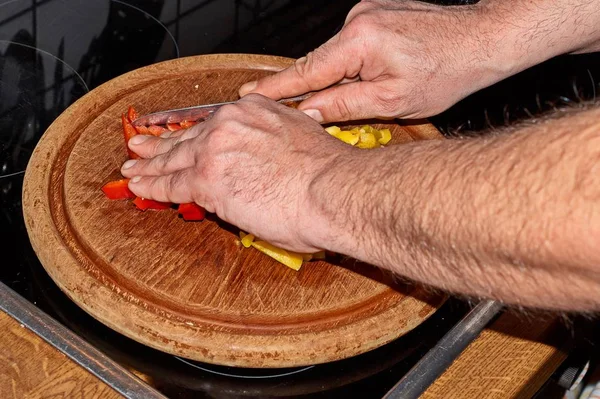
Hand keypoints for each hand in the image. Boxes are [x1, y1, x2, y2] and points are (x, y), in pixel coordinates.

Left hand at [120, 94, 353, 252]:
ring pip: (174, 158)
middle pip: (188, 136)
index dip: (193, 133)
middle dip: (162, 144)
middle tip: (141, 146)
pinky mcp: (206, 180)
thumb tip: (267, 164)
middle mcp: (231, 123)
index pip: (214, 123)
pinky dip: (152, 185)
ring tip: (133, 168)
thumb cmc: (327, 173)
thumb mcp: (299, 141)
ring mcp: (215, 150)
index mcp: (255, 111)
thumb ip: (273, 146)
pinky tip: (140, 186)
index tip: (181, 136)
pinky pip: (171, 183)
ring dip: (150, 164)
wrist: (332, 190)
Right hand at [239, 0, 599, 122]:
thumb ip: (344, 105)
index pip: (305, 71)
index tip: (248, 94)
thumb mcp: (392, 101)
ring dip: (340, 79)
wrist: (484, 40)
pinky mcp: (377, 14)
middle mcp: (358, 21)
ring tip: (367, 95)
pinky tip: (375, 77)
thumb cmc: (448, 69)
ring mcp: (367, 14)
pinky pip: (352, 46)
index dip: (275, 88)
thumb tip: (307, 112)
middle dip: (311, 89)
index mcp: (359, 42)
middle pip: (319, 63)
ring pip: (337, 56)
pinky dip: (354, 65)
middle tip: (302, 112)